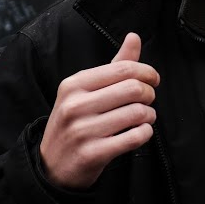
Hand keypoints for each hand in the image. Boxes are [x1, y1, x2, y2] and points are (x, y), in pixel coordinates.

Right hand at [39, 32, 158, 189]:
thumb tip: (135, 37)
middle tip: (149, 99)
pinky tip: (141, 132)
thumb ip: (114, 65)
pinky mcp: (93, 153)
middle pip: (133, 88)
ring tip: (145, 117)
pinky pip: (134, 138)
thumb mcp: (85, 91)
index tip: (153, 80)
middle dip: (149, 93)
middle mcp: (75, 105)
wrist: (51, 165)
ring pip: (137, 113)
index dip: (146, 72)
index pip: (122, 69)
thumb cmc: (74, 122)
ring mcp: (83, 130)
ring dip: (149, 115)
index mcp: (74, 84)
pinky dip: (145, 133)